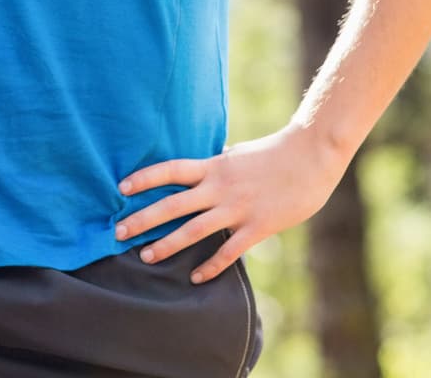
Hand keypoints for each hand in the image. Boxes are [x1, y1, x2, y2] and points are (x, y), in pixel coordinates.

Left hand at [115, 123, 348, 280]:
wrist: (312, 156)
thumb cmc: (275, 153)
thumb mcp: (238, 154)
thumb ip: (217, 165)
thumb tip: (199, 169)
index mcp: (214, 166)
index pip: (170, 170)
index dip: (144, 179)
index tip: (120, 188)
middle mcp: (220, 187)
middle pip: (172, 205)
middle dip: (143, 219)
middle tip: (118, 232)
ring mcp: (238, 208)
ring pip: (193, 231)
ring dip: (167, 246)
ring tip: (146, 257)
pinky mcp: (258, 227)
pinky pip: (228, 251)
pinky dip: (210, 266)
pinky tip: (195, 277)